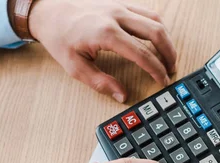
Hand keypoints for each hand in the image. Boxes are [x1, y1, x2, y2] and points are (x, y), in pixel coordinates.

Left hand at [29, 0, 176, 102]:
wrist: (48, 10)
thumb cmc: (59, 37)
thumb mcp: (75, 67)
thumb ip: (100, 82)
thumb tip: (122, 95)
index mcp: (106, 33)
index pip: (142, 54)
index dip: (156, 70)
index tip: (163, 81)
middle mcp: (116, 16)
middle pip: (156, 33)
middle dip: (168, 54)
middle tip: (171, 70)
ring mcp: (119, 6)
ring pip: (155, 20)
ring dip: (166, 39)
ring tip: (167, 57)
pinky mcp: (119, 3)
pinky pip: (146, 12)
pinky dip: (156, 27)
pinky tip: (157, 40)